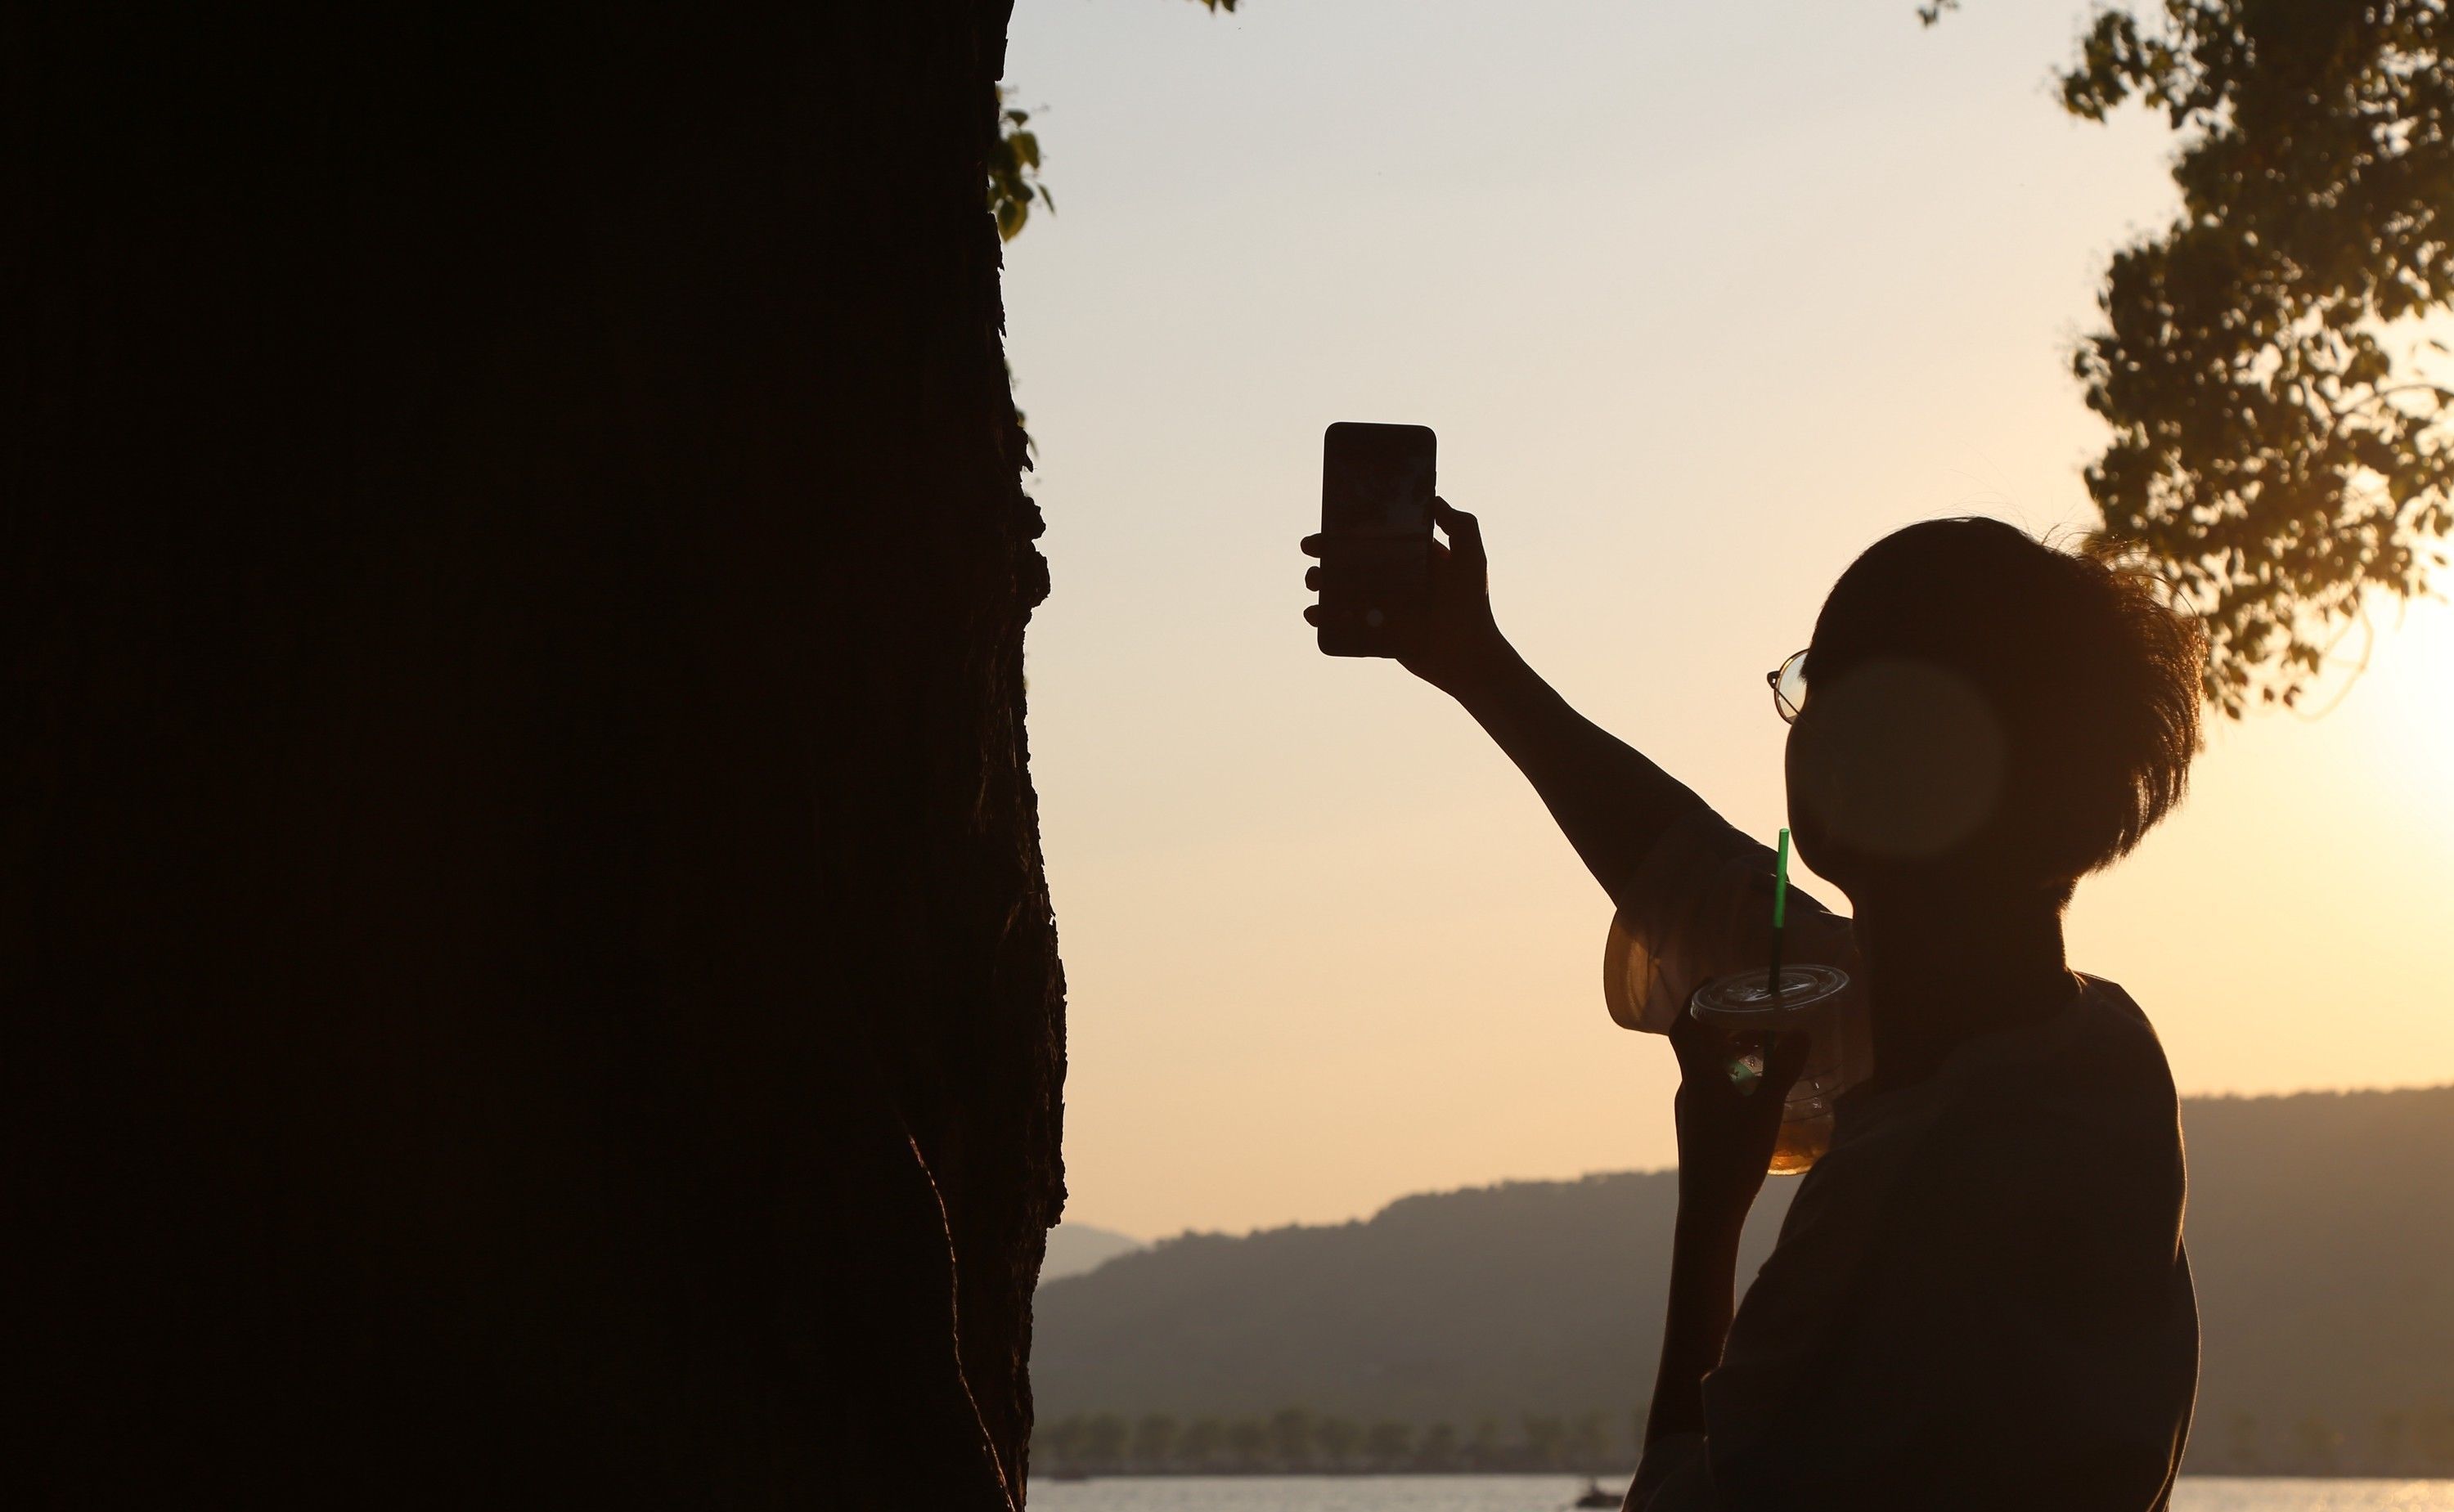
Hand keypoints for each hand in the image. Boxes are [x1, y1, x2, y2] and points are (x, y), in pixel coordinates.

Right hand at [1302, 497, 1504, 695]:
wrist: (1467, 656)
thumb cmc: (1472, 606)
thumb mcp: (1472, 558)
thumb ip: (1461, 525)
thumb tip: (1434, 498)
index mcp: (1411, 558)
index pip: (1375, 539)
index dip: (1349, 530)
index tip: (1328, 525)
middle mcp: (1395, 580)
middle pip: (1352, 562)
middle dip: (1326, 555)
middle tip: (1311, 551)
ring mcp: (1383, 607)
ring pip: (1343, 592)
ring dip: (1322, 584)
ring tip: (1314, 584)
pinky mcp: (1376, 633)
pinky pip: (1344, 624)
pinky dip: (1325, 618)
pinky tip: (1315, 614)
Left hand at [1665, 1007, 1808, 1229]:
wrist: (1708, 1212)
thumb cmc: (1733, 1161)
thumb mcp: (1765, 1113)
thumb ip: (1783, 1071)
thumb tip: (1800, 1032)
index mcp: (1698, 1077)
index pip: (1686, 1024)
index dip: (1697, 998)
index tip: (1718, 980)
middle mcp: (1689, 1087)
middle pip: (1695, 1042)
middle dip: (1721, 1021)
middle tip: (1753, 1010)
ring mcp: (1691, 1107)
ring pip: (1705, 1065)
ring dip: (1728, 1049)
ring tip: (1762, 1044)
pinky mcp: (1698, 1125)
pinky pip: (1710, 1084)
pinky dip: (1730, 1072)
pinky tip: (1755, 1085)